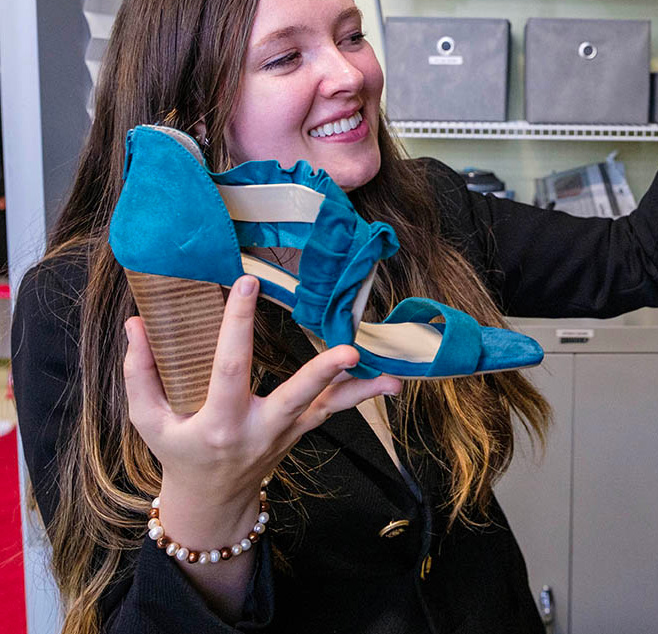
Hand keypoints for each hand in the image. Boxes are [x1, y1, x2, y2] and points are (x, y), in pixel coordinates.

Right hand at [123, 275, 400, 541]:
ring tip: (393, 378)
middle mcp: (261, 428)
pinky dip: (363, 395)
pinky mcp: (304, 430)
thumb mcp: (149, 421)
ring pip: (329, 407)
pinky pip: (336, 409)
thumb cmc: (180, 451)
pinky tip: (392, 382)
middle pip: (296, 397)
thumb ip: (141, 373)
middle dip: (322, 372)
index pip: (230, 367)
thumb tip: (136, 322)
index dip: (237, 325)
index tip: (247, 284)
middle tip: (349, 351)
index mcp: (220, 423)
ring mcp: (288, 431)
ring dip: (361, 391)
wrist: (214, 499)